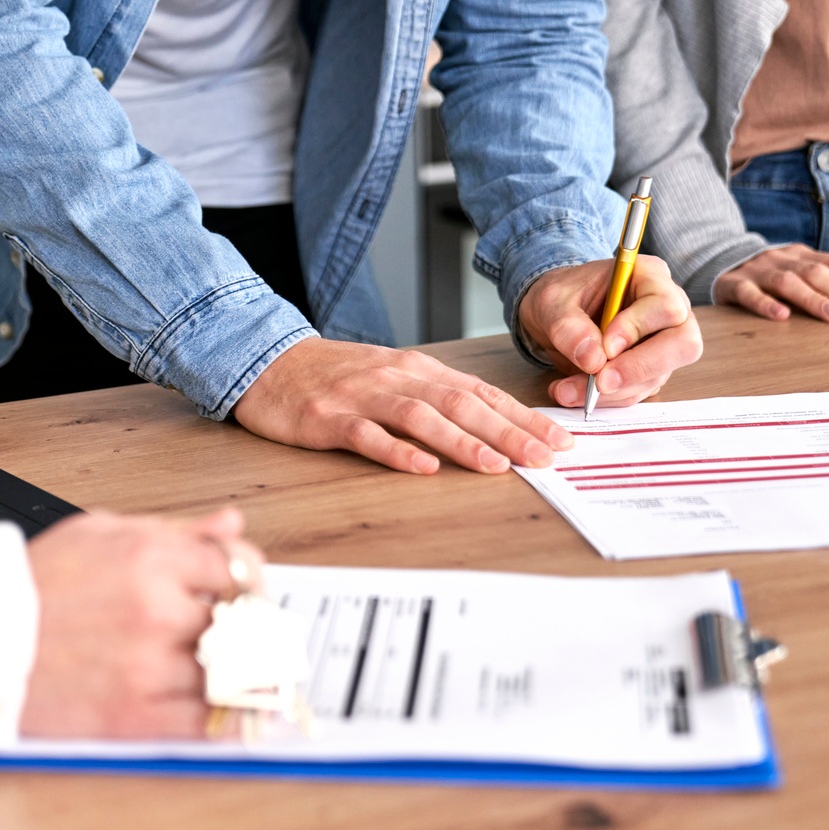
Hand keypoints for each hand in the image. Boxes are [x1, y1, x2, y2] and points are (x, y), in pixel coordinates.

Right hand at [20, 508, 255, 737]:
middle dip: (248, 627)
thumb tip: (230, 524)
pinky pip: (208, 720)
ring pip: (232, 671)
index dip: (252, 581)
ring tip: (229, 666)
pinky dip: (229, 718)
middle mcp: (154, 607)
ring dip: (239, 671)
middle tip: (244, 633)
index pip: (239, 566)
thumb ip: (174, 529)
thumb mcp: (99, 531)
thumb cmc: (33, 584)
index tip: (249, 594)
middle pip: (242, 619)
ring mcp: (148, 663)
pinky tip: (229, 708)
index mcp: (148, 555)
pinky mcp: (135, 713)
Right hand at [232, 337, 572, 475]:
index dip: (521, 417)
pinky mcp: (328, 418)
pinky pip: (366, 435)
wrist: (270, 363)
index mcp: (417, 368)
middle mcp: (395, 377)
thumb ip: (436, 398)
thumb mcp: (393, 377)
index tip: (558, 441)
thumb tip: (494, 426)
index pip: (481, 392)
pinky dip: (396, 451)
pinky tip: (422, 467)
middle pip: (461, 403)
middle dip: (508, 432)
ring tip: (495, 465)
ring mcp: (361, 397)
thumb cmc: (337, 376)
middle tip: (545, 458)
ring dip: (462, 442)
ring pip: (420, 417)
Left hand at [520, 255, 702, 409]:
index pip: (665, 306)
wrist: (554, 314)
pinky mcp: (650, 370)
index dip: (638, 329)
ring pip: (658, 375)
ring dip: (613, 391)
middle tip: (600, 382)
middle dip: (639, 368)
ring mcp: (663, 343)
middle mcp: (667, 310)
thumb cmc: (561, 296)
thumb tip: (593, 360)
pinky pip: (638, 390)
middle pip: (683, 345)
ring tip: (567, 390)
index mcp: (649, 277)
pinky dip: (606, 399)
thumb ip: (568, 326)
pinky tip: (573, 392)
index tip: (606, 346)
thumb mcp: (552, 302)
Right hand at [716, 244, 828, 323]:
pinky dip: (765, 304)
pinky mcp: (732, 284)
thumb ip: (827, 285)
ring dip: (814, 300)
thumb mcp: (798, 273)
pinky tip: (781, 316)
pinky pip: (749, 293)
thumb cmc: (768, 278)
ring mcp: (756, 270)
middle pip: (816, 273)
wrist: (717, 263)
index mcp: (802, 254)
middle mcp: (782, 258)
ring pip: (787, 282)